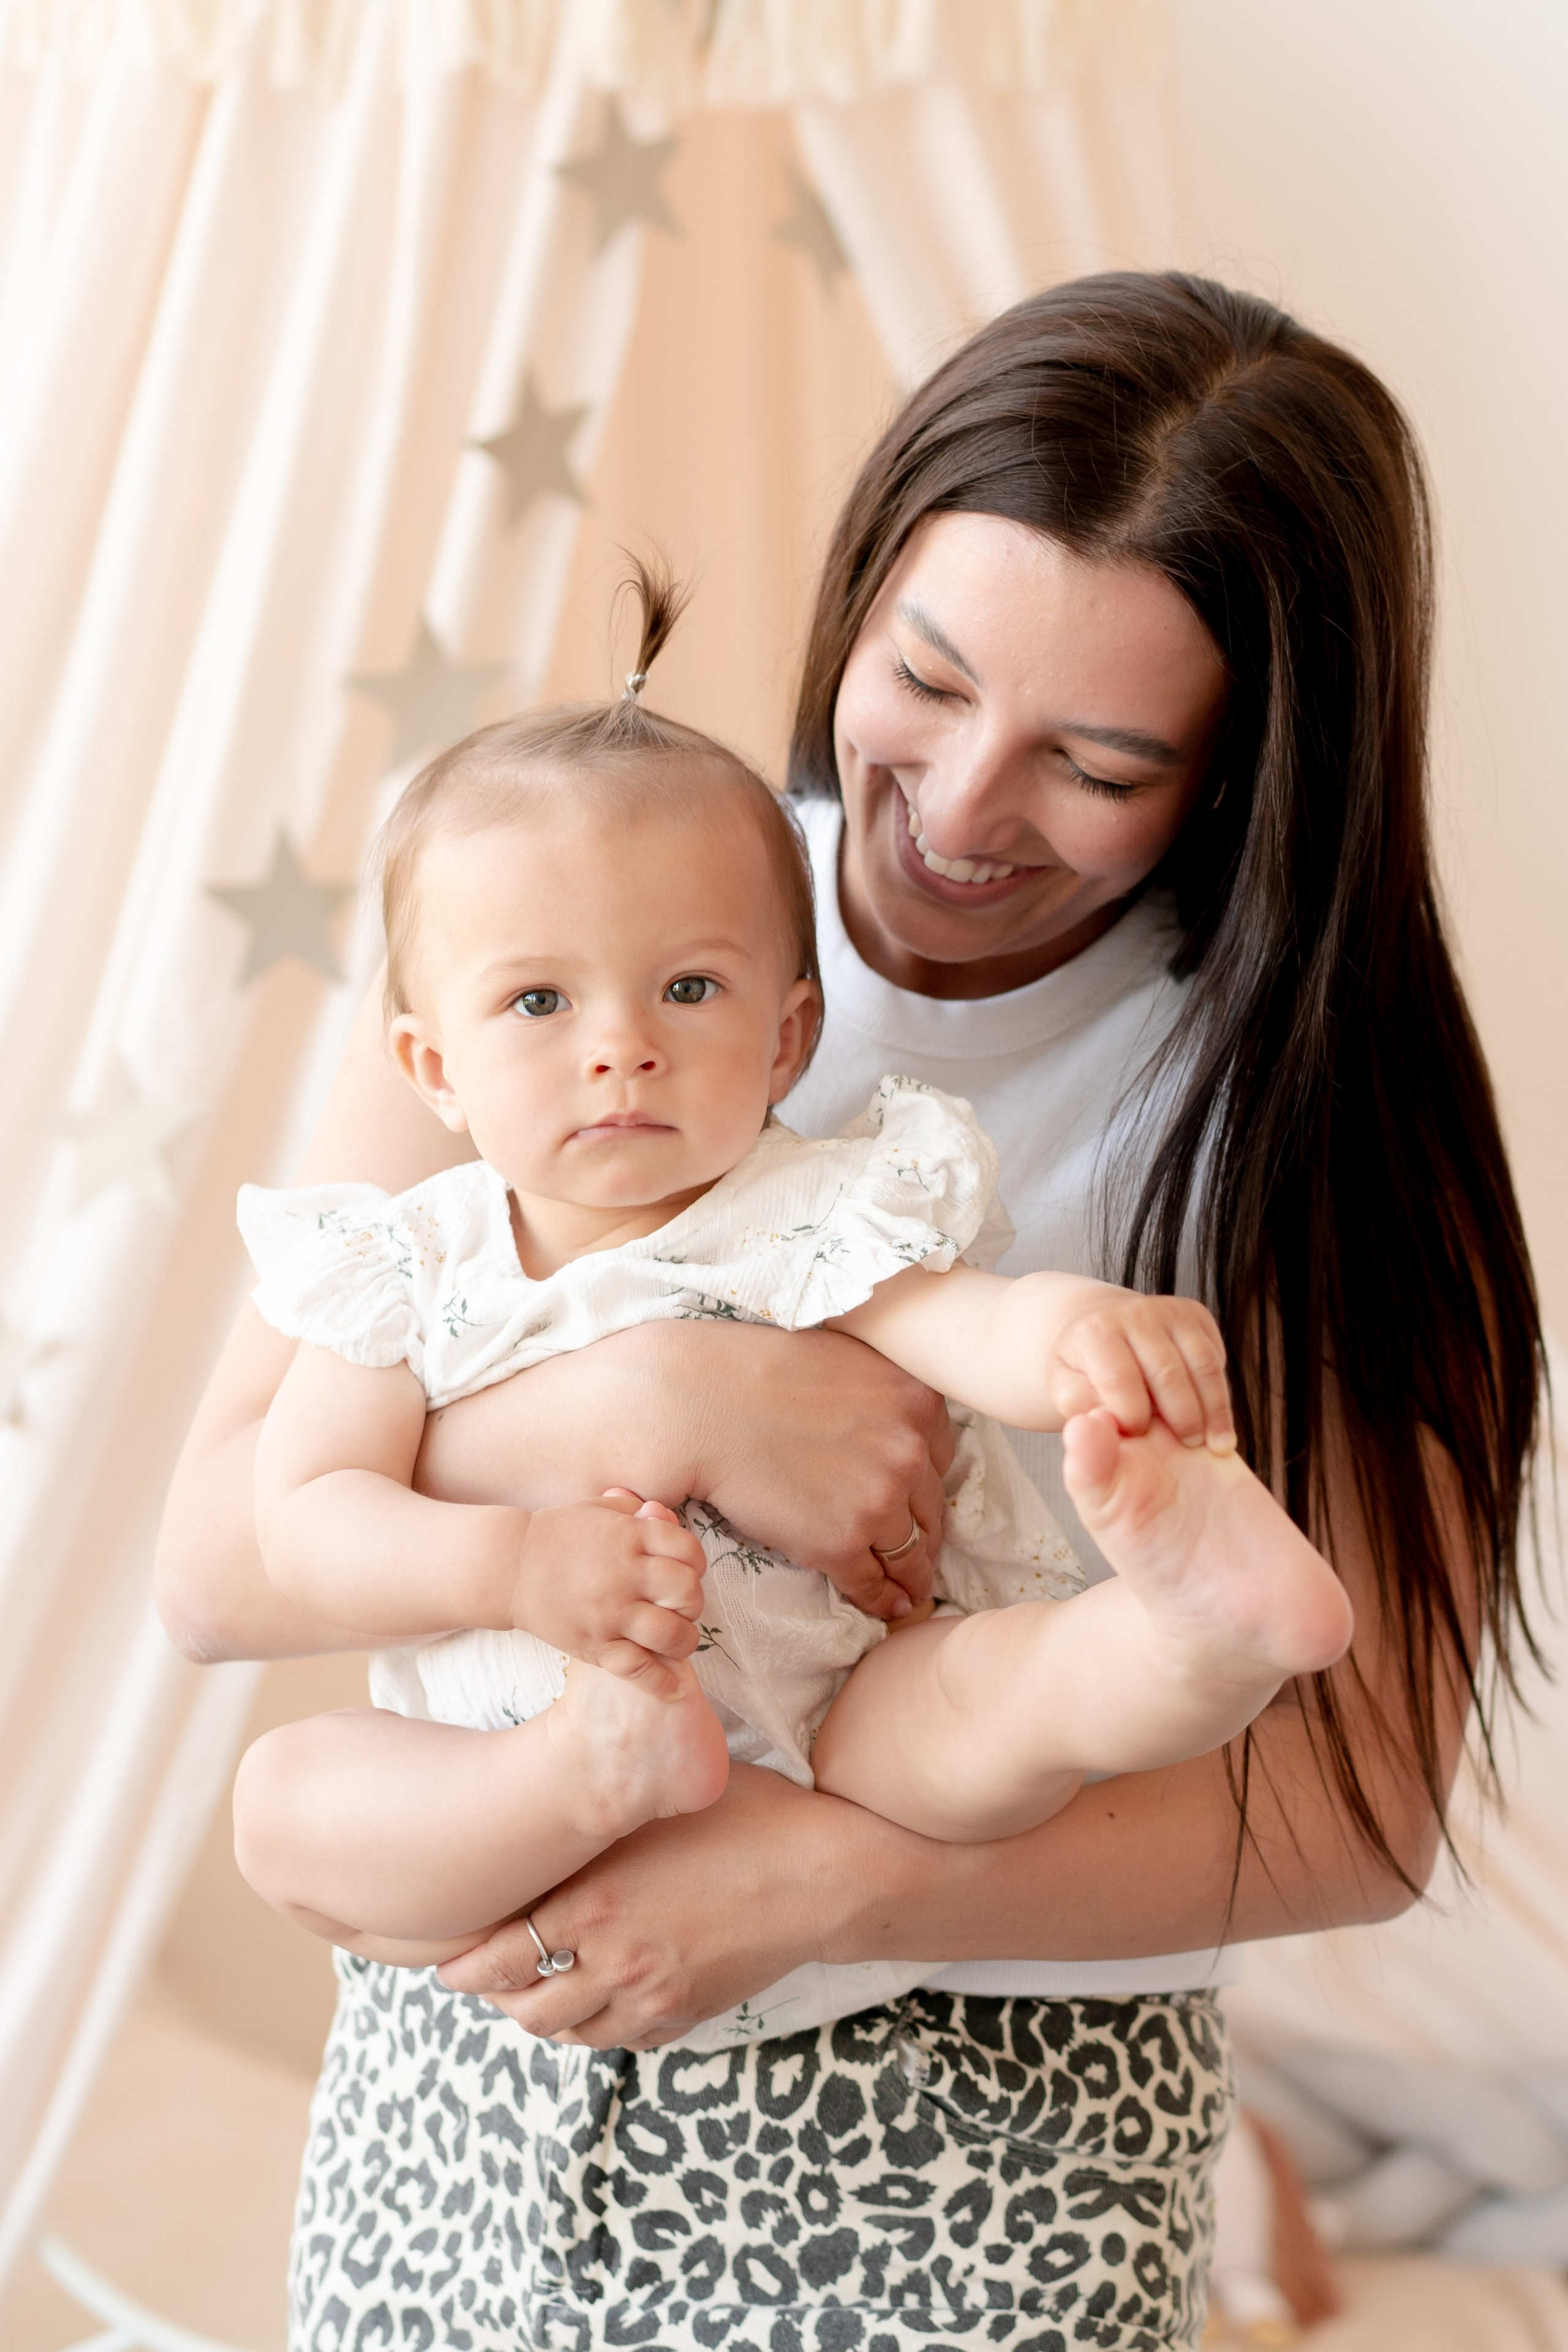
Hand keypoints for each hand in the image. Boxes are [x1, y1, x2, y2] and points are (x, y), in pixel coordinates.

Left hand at [436, 1763, 905, 2046]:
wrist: (821, 1875)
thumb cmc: (743, 1817)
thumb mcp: (656, 1805)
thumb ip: (595, 1817)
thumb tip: (545, 1807)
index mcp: (593, 1904)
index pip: (497, 1954)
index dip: (463, 1964)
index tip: (445, 1961)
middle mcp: (612, 1961)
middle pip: (522, 2007)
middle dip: (492, 1997)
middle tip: (479, 1978)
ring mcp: (651, 1997)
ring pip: (568, 2033)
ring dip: (540, 2016)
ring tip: (531, 1992)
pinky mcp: (685, 2016)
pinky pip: (621, 2042)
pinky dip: (596, 2028)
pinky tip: (594, 2001)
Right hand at [510, 1490, 706, 1694]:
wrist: (510, 1567)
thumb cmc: (559, 1534)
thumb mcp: (600, 1508)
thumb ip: (638, 1511)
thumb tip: (667, 1516)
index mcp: (628, 1536)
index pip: (688, 1550)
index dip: (696, 1563)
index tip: (687, 1571)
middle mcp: (623, 1574)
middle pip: (686, 1592)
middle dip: (692, 1602)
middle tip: (681, 1607)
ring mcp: (608, 1613)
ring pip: (670, 1634)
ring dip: (685, 1641)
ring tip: (678, 1640)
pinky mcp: (593, 1645)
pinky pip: (637, 1669)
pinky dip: (661, 1683)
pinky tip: (675, 1689)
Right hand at [663, 1325, 953, 1620]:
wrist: (704, 1404)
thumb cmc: (761, 1373)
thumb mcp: (850, 1362)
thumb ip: (886, 1393)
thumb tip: (903, 1426)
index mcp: (917, 1402)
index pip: (940, 1458)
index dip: (926, 1483)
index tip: (919, 1500)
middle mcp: (910, 1452)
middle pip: (932, 1509)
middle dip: (927, 1534)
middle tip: (922, 1552)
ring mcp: (879, 1501)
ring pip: (911, 1553)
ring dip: (913, 1576)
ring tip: (911, 1590)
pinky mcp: (841, 1543)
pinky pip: (873, 1583)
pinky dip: (882, 1601)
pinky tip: (887, 1607)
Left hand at [1046, 1289, 1234, 1448]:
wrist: (1104, 1325)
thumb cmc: (1085, 1368)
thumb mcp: (1065, 1387)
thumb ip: (1077, 1404)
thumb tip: (1103, 1418)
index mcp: (1096, 1332)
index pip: (1121, 1379)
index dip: (1132, 1415)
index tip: (1137, 1437)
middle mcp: (1135, 1314)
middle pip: (1169, 1372)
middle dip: (1183, 1417)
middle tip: (1189, 1447)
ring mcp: (1170, 1310)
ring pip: (1203, 1364)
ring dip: (1214, 1409)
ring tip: (1216, 1444)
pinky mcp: (1196, 1314)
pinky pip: (1217, 1356)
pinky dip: (1220, 1391)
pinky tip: (1217, 1419)